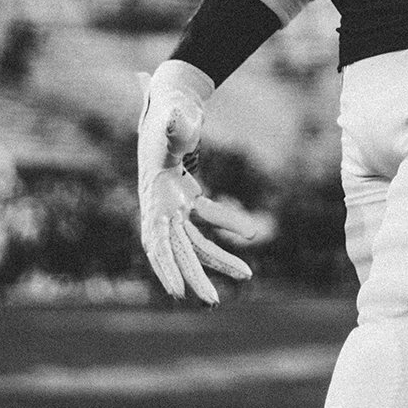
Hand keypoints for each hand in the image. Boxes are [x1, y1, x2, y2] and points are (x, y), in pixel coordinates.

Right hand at [135, 62, 259, 303]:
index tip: (176, 292)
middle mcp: (162, 205)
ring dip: (218, 261)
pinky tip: (251, 234)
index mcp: (156, 195)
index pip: (157, 239)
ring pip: (195, 242)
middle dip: (194, 276)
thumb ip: (178, 122)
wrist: (170, 104)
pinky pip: (207, 222)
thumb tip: (182, 115)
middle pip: (178, 249)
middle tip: (211, 303)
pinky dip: (227, 227)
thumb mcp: (172, 118)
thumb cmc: (170, 113)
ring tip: (247, 276)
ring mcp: (175, 205)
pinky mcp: (187, 200)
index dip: (165, 265)